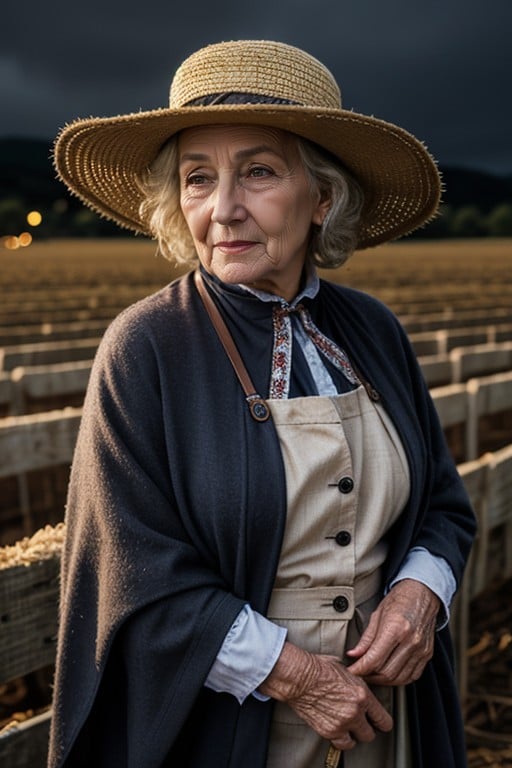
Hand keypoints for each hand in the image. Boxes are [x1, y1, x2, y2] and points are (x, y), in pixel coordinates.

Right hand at [258, 642, 392, 750]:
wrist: (299, 677)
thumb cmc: (317, 668)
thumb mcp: (344, 669)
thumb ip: (355, 682)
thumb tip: (358, 684)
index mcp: (362, 694)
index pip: (383, 719)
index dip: (381, 721)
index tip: (377, 722)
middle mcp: (355, 711)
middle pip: (371, 733)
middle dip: (366, 728)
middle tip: (360, 723)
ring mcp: (342, 723)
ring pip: (357, 741)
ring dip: (353, 735)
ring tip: (348, 728)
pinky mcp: (329, 731)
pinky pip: (342, 745)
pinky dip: (341, 740)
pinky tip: (338, 732)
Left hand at [346, 579, 439, 685]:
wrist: (423, 593)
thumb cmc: (399, 600)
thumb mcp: (377, 614)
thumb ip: (366, 638)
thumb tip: (353, 655)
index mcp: (397, 628)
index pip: (374, 659)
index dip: (359, 669)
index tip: (351, 671)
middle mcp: (411, 641)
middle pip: (386, 672)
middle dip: (368, 676)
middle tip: (358, 672)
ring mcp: (421, 650)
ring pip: (398, 678)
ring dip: (382, 680)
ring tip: (370, 674)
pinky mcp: (427, 655)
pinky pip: (411, 676)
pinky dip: (397, 679)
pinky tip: (387, 673)